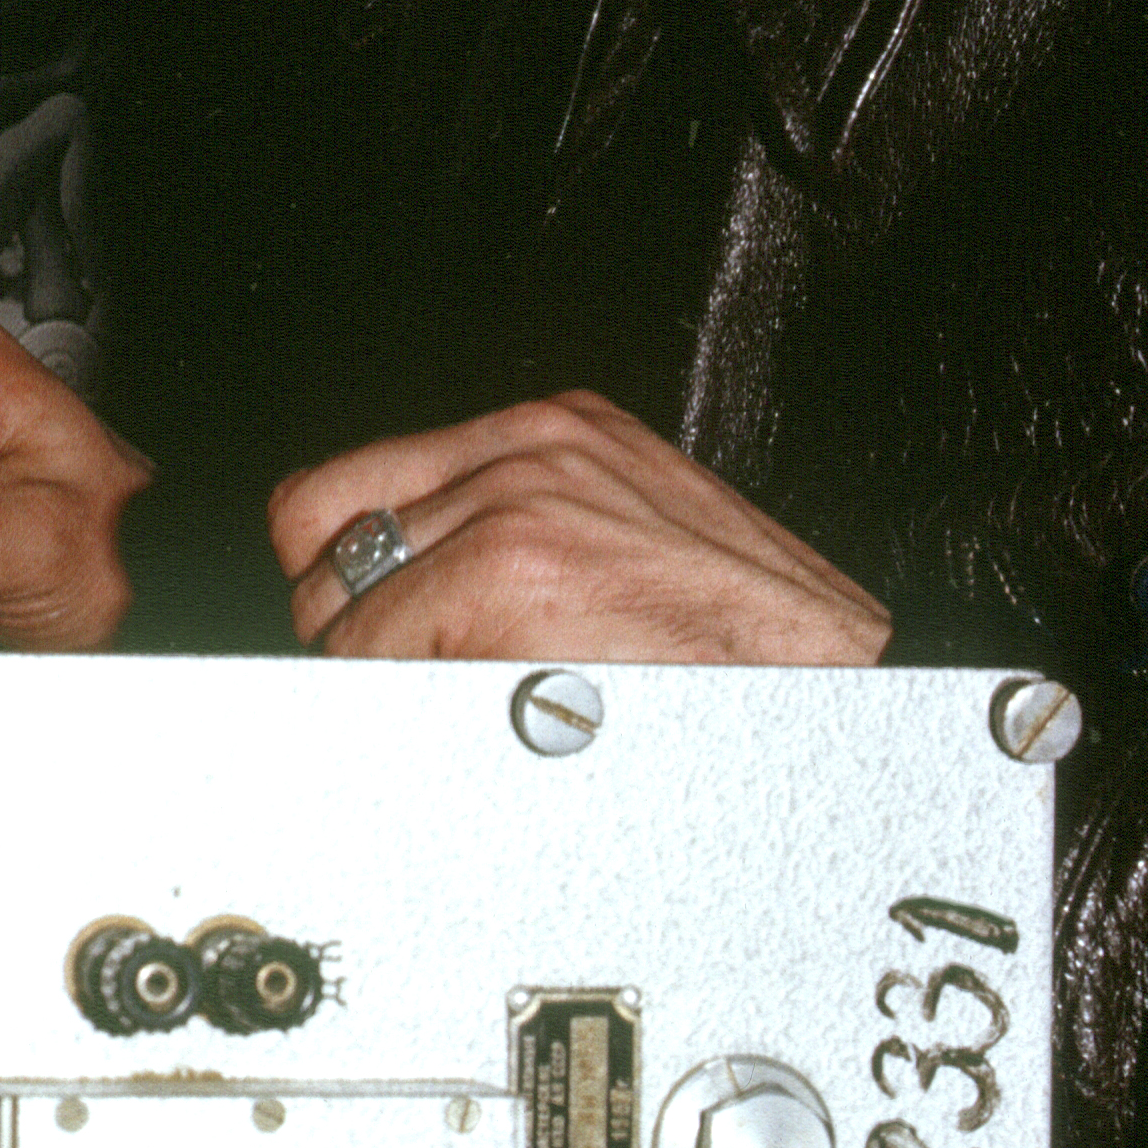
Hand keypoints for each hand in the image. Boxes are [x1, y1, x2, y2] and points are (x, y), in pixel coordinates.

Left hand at [267, 391, 890, 663]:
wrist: (830, 680)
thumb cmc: (747, 643)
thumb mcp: (626, 544)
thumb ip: (519, 536)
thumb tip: (405, 597)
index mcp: (551, 432)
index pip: (353, 483)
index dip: (342, 569)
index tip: (359, 624)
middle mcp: (523, 448)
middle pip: (317, 525)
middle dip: (337, 614)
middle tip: (389, 676)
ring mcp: (511, 501)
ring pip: (337, 596)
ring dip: (369, 666)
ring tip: (449, 703)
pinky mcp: (508, 566)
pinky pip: (370, 647)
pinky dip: (389, 697)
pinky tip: (467, 714)